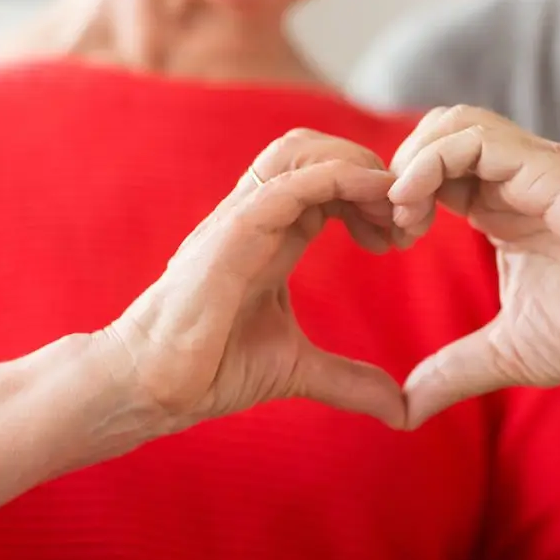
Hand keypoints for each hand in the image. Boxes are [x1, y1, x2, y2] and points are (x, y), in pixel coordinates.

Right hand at [98, 130, 406, 434]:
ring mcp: (241, 219)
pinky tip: (377, 203)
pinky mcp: (232, 233)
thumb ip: (349, 380)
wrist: (153, 388)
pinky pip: (290, 184)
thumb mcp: (298, 369)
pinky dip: (340, 179)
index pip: (326, 179)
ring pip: (301, 151)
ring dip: (358, 167)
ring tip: (393, 210)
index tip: (403, 234)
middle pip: (315, 149)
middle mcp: (257, 216)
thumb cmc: (211, 368)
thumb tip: (400, 410)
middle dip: (369, 169)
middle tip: (406, 217)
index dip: (371, 192)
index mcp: (273, 234)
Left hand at [389, 106, 559, 427]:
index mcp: (501, 206)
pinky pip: (475, 138)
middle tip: (390, 226)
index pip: (434, 170)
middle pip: (435, 133)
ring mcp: (533, 166)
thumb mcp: (509, 352)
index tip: (387, 241)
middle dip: (397, 171)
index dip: (400, 195)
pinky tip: (417, 206)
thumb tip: (405, 410)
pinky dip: (431, 161)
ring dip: (411, 161)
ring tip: (402, 215)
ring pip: (451, 123)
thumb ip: (454, 371)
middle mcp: (514, 177)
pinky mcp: (549, 167)